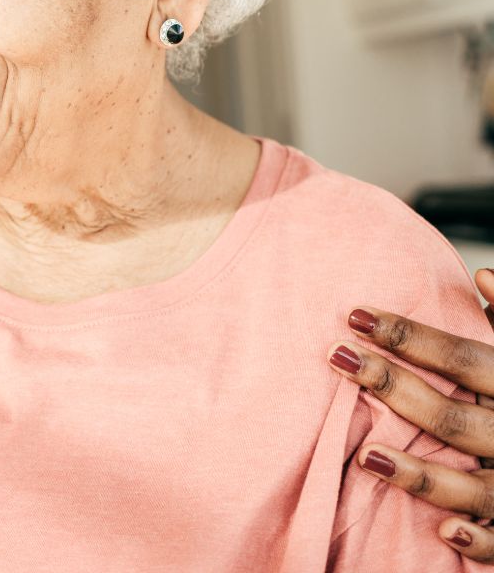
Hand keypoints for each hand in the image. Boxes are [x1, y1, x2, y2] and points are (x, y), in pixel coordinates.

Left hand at [327, 268, 493, 561]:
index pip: (466, 359)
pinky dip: (480, 539)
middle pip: (454, 417)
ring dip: (421, 474)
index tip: (355, 314)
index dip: (412, 337)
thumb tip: (485, 275)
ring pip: (474, 486)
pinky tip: (444, 532)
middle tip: (336, 356)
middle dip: (394, 387)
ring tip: (366, 456)